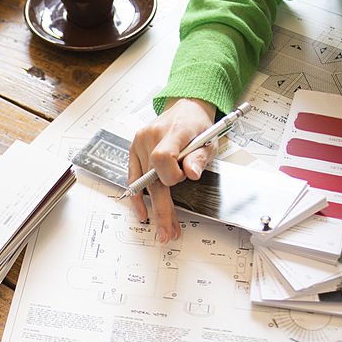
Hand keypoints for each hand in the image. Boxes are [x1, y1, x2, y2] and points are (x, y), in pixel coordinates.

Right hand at [128, 97, 216, 241]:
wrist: (184, 109)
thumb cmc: (197, 126)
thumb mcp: (209, 139)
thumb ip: (199, 157)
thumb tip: (192, 174)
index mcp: (173, 131)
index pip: (163, 157)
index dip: (172, 176)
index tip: (183, 179)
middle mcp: (151, 136)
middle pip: (152, 178)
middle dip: (162, 209)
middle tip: (168, 231)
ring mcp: (139, 143)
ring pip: (143, 183)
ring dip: (153, 207)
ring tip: (163, 227)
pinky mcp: (133, 150)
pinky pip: (132, 178)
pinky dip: (138, 197)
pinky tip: (142, 212)